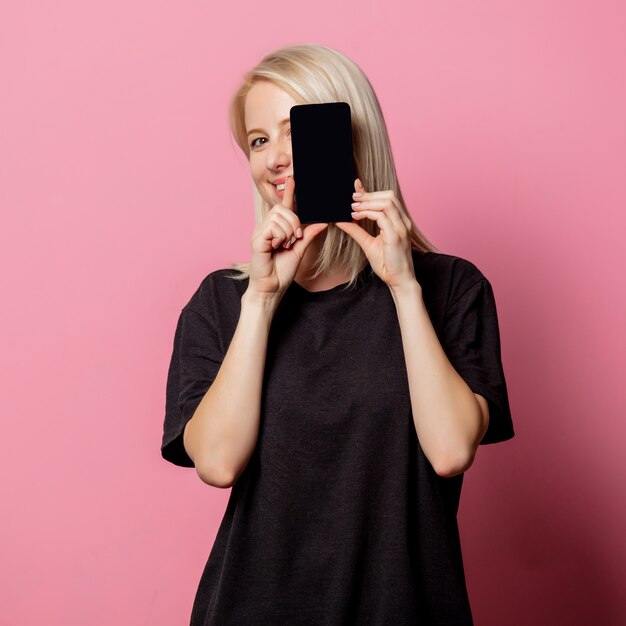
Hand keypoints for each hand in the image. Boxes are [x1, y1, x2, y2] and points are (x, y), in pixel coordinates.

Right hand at [248, 175, 327, 297]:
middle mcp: (267, 227)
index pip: (284, 206)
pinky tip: (277, 247)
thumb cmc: (282, 271)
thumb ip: (309, 235)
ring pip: (279, 216)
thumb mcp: (300, 250)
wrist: (272, 288)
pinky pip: (273, 227)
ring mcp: (260, 232)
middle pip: (282, 208)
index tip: (294, 178)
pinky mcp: (257, 239)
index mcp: (278, 228)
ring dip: (288, 231)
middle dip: (294, 221)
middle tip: (295, 238)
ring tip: (284, 245)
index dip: (289, 192)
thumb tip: (323, 222)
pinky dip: (280, 236)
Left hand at [335, 179, 416, 290]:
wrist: (399, 280)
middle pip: (389, 196)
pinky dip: (367, 213)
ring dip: (368, 202)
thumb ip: (356, 230)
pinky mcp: (395, 236)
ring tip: (353, 207)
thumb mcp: (368, 244)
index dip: (371, 192)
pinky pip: (381, 217)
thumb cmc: (387, 264)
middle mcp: (403, 222)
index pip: (387, 199)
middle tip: (352, 199)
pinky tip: (356, 216)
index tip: (356, 187)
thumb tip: (342, 220)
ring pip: (386, 203)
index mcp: (399, 222)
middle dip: (369, 195)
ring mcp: (401, 228)